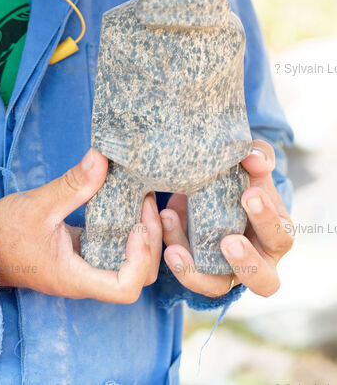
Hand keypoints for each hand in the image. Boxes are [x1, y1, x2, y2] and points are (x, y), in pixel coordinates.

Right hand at [0, 147, 161, 302]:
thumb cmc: (2, 234)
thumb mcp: (38, 206)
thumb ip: (72, 185)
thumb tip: (102, 158)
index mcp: (76, 277)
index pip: (126, 288)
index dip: (141, 259)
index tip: (137, 225)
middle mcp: (85, 277)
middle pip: (137, 277)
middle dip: (151, 241)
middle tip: (147, 202)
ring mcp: (83, 265)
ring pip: (129, 262)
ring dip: (143, 234)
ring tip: (142, 199)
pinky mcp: (79, 252)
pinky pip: (112, 246)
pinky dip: (125, 226)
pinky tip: (125, 201)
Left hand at [160, 139, 293, 297]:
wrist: (208, 186)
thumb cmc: (239, 178)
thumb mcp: (250, 164)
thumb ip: (257, 157)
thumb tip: (253, 157)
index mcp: (276, 233)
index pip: (280, 234)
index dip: (266, 218)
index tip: (248, 194)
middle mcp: (258, 261)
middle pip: (264, 281)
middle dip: (247, 263)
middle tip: (228, 242)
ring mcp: (228, 272)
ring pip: (218, 287)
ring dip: (197, 272)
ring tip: (175, 250)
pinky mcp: (201, 273)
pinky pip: (190, 277)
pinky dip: (177, 262)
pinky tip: (164, 240)